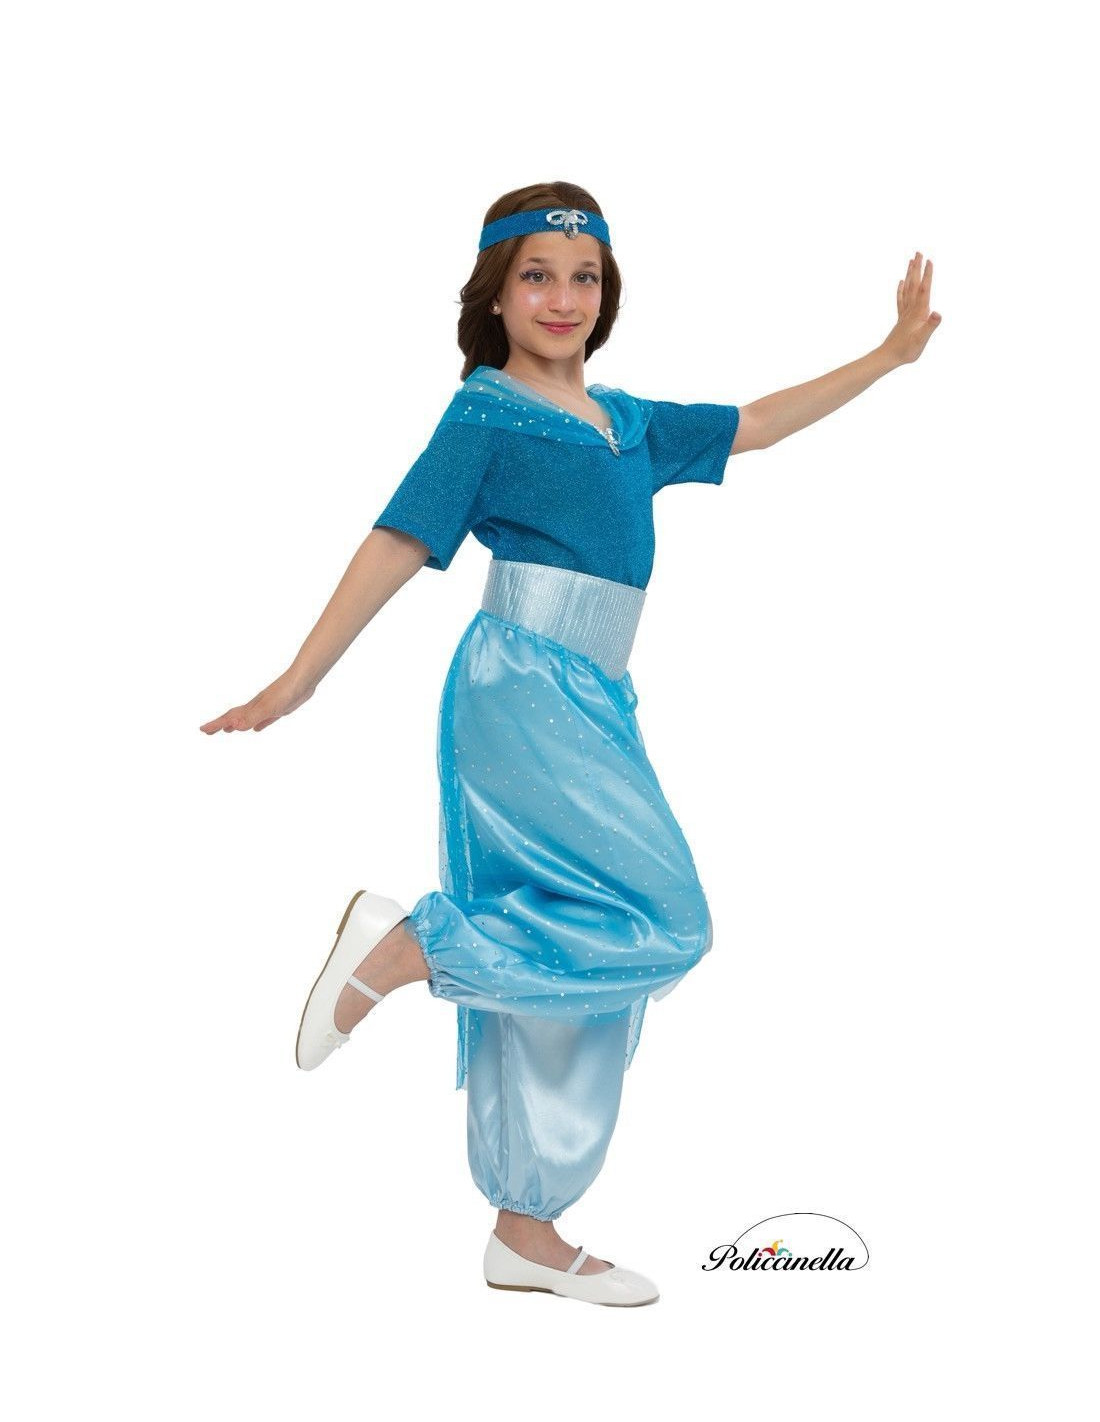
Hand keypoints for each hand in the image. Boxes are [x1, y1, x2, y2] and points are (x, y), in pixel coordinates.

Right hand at [200, 667, 316, 733]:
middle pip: (234, 717)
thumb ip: (252, 717)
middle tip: (208, 732)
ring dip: (236, 724)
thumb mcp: (269, 707)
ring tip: (228, 730)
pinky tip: (256, 729)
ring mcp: (266, 707)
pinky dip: (257, 724)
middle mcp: (255, 706)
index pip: (229, 718)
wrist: (303, 679)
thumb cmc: (286, 692)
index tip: (202, 730)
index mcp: (251, 707)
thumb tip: (234, 726)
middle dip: (220, 724)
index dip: (215, 724)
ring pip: (246, 717)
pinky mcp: (278, 709)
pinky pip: (263, 719)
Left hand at [881, 251, 941, 365]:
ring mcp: (905, 312)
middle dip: (917, 268)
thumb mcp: (922, 339)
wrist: (889, 357)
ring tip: (911, 261)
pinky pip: (901, 299)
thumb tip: (937, 313)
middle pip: (914, 284)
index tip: (930, 260)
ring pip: (907, 289)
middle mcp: (911, 309)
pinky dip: (901, 289)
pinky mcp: (901, 318)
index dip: (927, 275)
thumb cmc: (907, 350)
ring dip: (909, 274)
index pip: (924, 289)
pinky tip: (900, 282)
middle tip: (918, 252)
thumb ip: (930, 326)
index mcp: (918, 312)